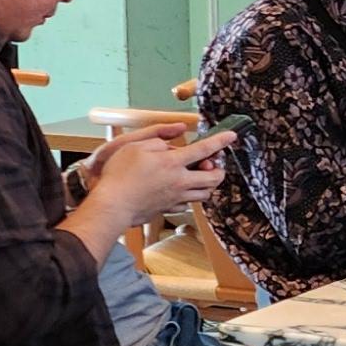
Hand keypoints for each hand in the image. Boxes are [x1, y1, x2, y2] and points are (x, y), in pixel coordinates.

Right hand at [85, 123, 231, 230]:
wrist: (113, 205)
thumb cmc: (120, 175)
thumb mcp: (134, 146)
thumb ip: (156, 140)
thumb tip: (169, 144)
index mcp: (172, 162)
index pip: (204, 149)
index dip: (220, 141)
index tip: (231, 136)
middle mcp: (180, 181)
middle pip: (214, 178)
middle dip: (219, 170)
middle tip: (213, 165)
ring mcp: (176, 197)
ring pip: (205, 194)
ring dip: (207, 185)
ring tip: (199, 178)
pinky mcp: (169, 209)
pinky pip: (189, 205)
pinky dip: (190, 197)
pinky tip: (181, 192)